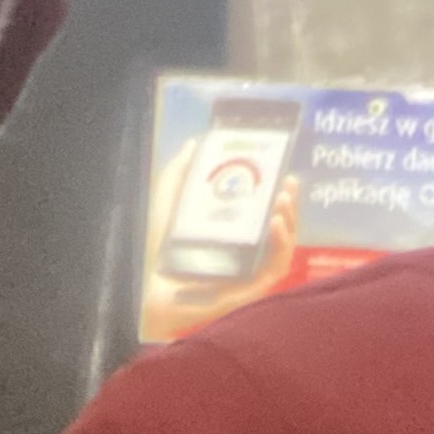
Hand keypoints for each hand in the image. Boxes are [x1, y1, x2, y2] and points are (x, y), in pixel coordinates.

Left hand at [136, 137, 301, 342]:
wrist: (143, 291)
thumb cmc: (153, 251)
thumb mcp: (166, 203)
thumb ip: (178, 173)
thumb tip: (194, 142)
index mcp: (231, 235)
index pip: (263, 212)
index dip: (276, 192)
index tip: (282, 170)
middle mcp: (244, 254)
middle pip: (279, 228)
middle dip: (289, 204)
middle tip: (290, 181)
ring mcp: (249, 274)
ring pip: (283, 248)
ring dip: (290, 222)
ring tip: (282, 200)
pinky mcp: (250, 291)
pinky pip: (275, 268)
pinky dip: (281, 245)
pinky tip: (274, 223)